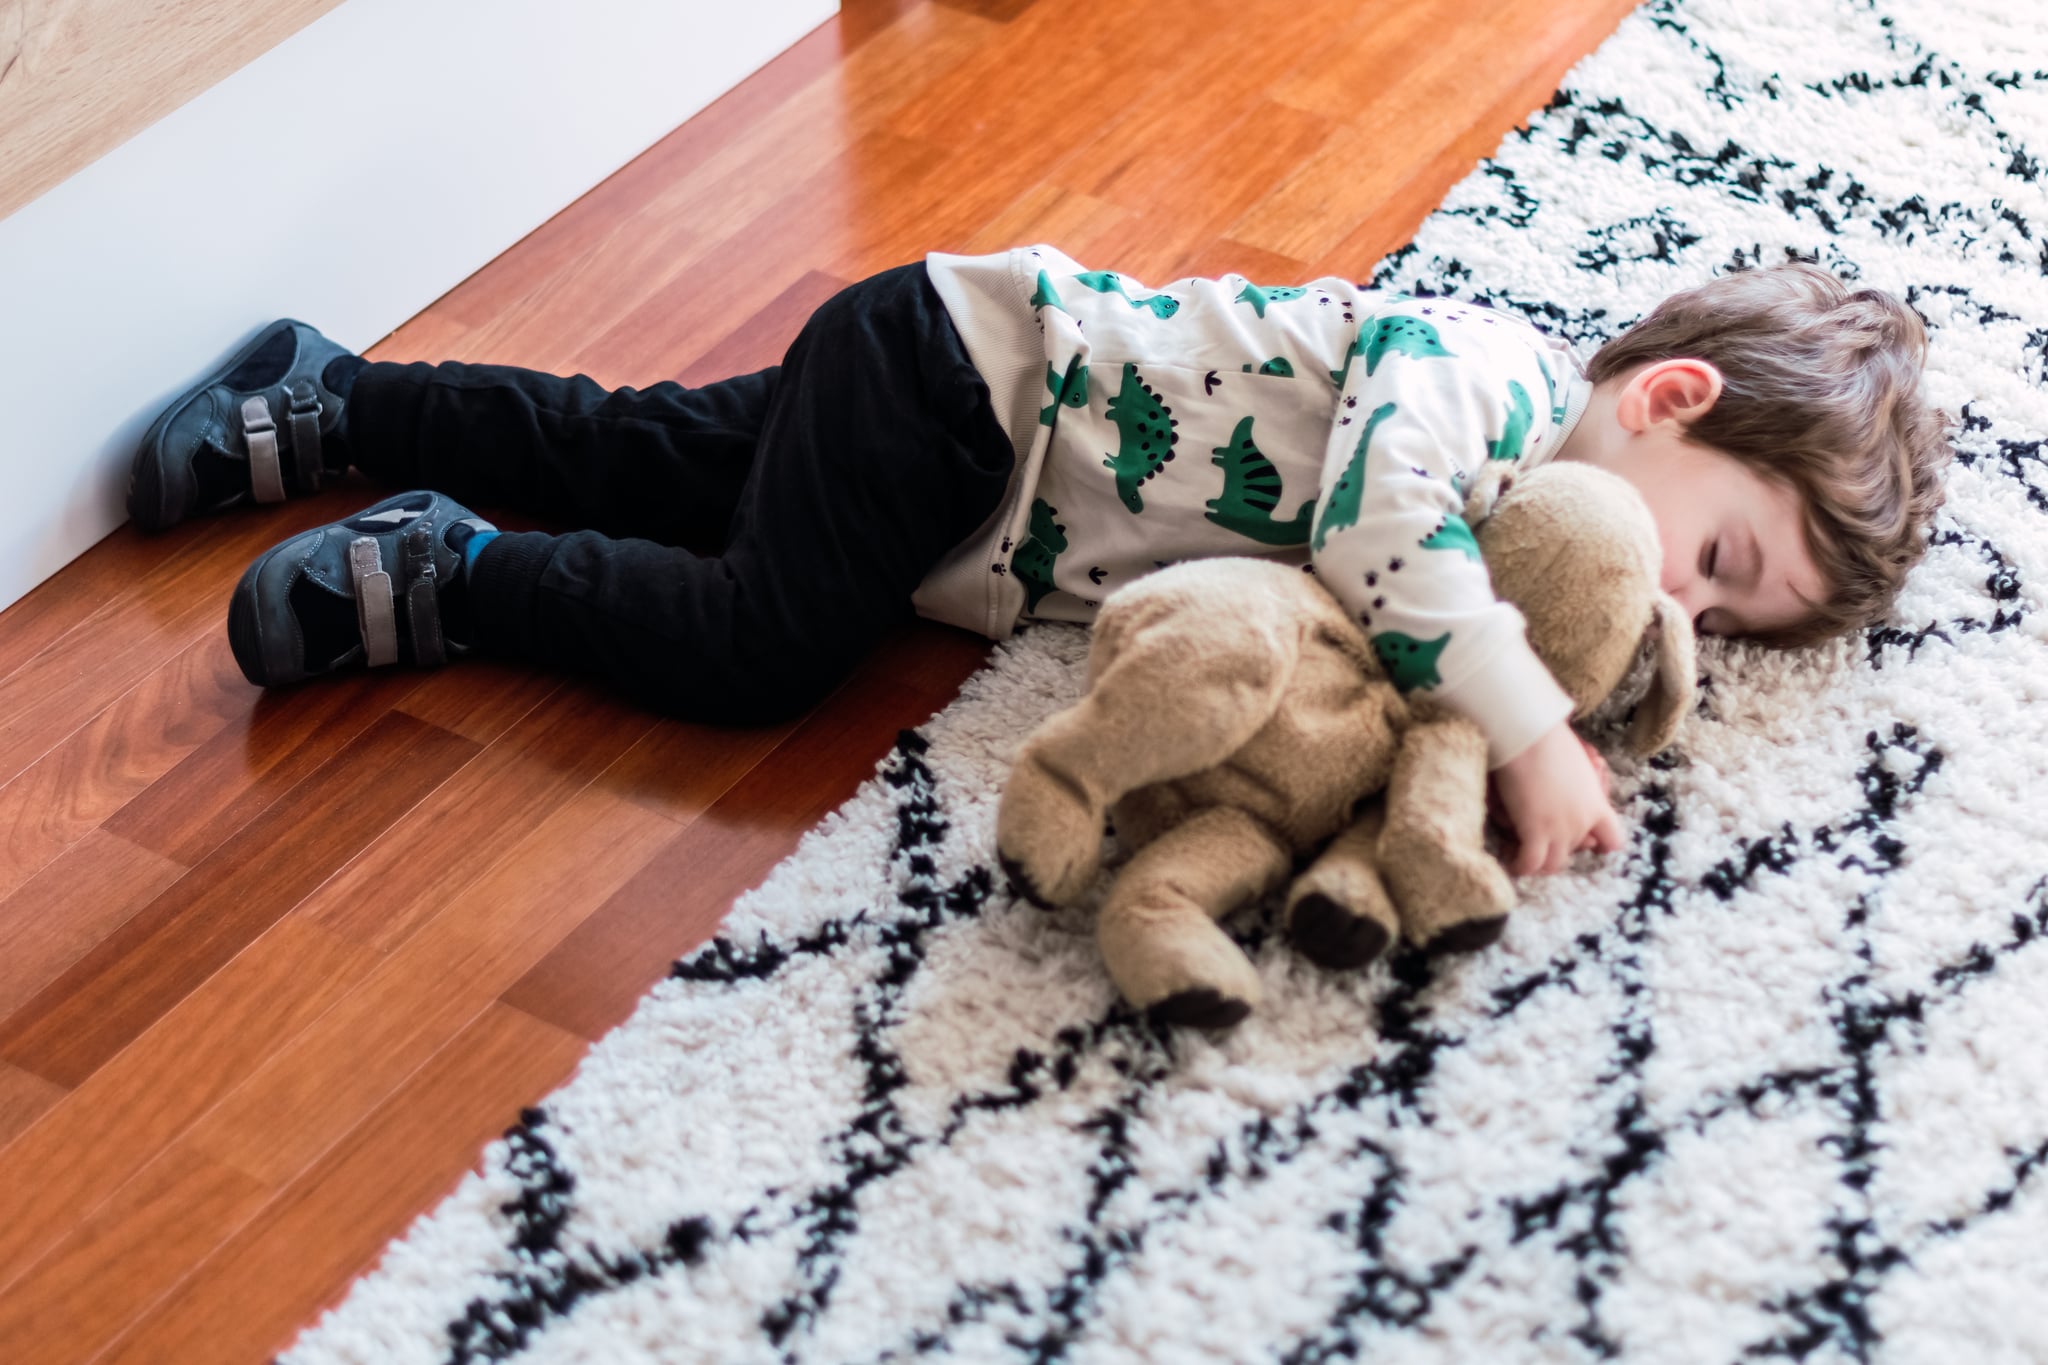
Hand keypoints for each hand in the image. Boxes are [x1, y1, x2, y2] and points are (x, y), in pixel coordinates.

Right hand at [1490, 721, 1621, 875]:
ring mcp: (1559, 830)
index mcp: (1597, 805)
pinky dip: (1520, 866)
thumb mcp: (1578, 765)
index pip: (1613, 840)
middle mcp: (1582, 822)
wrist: (1531, 739)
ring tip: (1524, 859)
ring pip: (1553, 864)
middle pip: (1574, 851)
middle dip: (1558, 848)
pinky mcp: (1534, 832)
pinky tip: (1511, 863)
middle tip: (1540, 842)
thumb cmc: (1551, 742)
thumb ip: (1578, 786)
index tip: (1588, 844)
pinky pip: (1530, 863)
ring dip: (1540, 864)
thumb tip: (1566, 787)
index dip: (1600, 845)